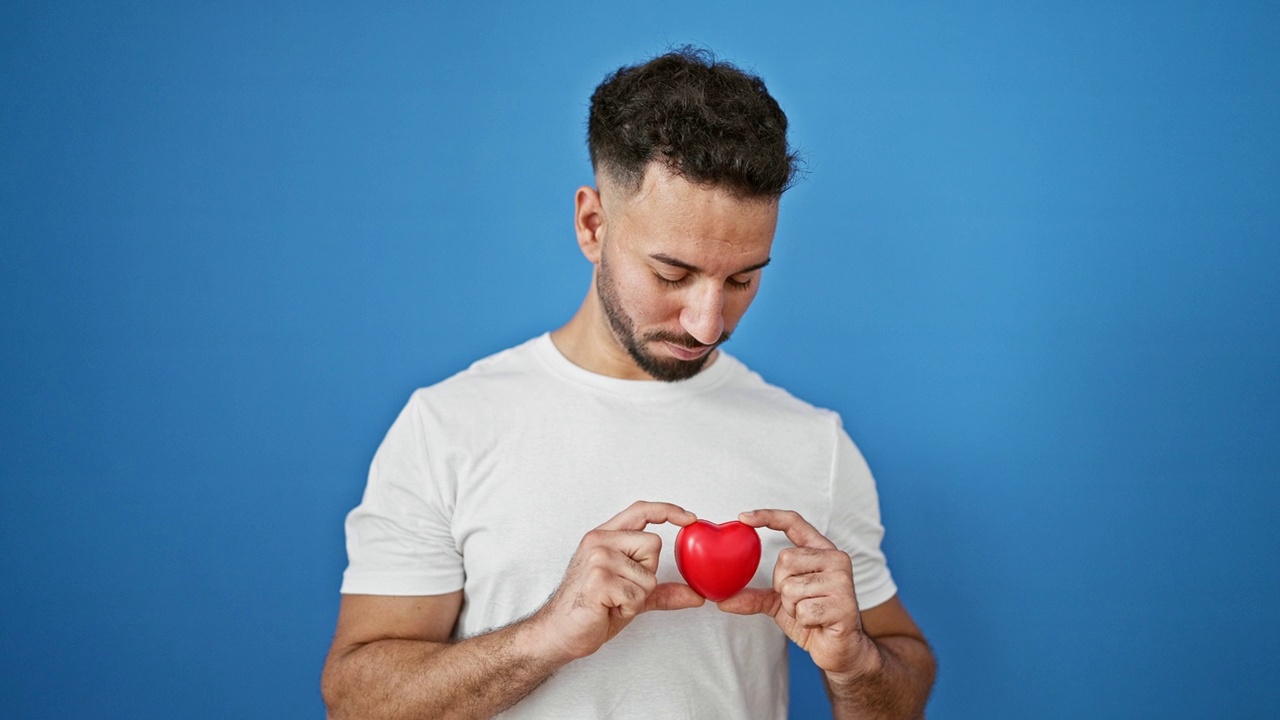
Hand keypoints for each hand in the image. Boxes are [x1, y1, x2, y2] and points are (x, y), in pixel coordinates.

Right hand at [531, 501, 704, 662]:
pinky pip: (637, 594)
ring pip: (648, 575)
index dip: (668, 511)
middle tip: (621, 590)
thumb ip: (661, 591)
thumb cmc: (591, 611)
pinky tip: (608, 609)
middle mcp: (599, 541)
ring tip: (612, 602)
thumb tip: (696, 595)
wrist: (560, 633)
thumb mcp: (631, 595)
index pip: (640, 511)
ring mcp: (598, 558)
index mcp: (604, 537)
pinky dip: (628, 608)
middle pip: (653, 545)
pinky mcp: (598, 579)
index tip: (690, 519)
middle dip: (646, 574)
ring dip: (637, 597)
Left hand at [717, 509, 878, 676]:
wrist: (841, 650)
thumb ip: (755, 596)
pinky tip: (818, 623)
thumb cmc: (814, 620)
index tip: (742, 518)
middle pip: (785, 560)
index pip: (794, 523)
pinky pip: (803, 610)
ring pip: (791, 588)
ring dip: (793, 607)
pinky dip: (803, 621)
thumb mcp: (780, 604)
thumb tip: (722, 599)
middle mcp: (836, 559)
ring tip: (810, 613)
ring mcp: (842, 581)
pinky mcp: (844, 604)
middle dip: (782, 586)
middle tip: (799, 600)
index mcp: (822, 551)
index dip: (768, 516)